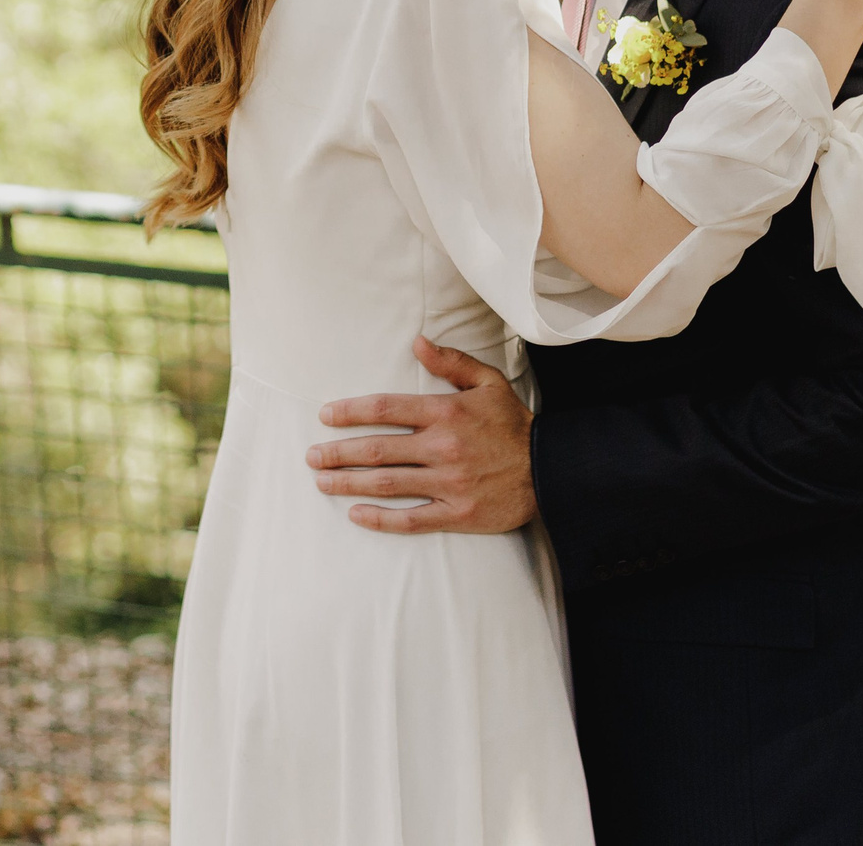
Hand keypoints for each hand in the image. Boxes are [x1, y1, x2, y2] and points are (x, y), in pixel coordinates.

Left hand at [305, 337, 536, 533]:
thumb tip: (417, 343)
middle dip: (338, 453)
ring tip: (322, 482)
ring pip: (387, 484)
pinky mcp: (458, 513)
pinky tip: (356, 514)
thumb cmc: (515, 424)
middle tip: (311, 456)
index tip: (326, 416)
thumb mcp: (489, 383)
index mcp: (446, 412)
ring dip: (349, 483)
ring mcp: (449, 483)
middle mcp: (443, 447)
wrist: (552, 469)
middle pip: (378, 449)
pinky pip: (412, 520)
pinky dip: (381, 519)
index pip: (386, 408)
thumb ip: (452, 362)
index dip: (351, 412)